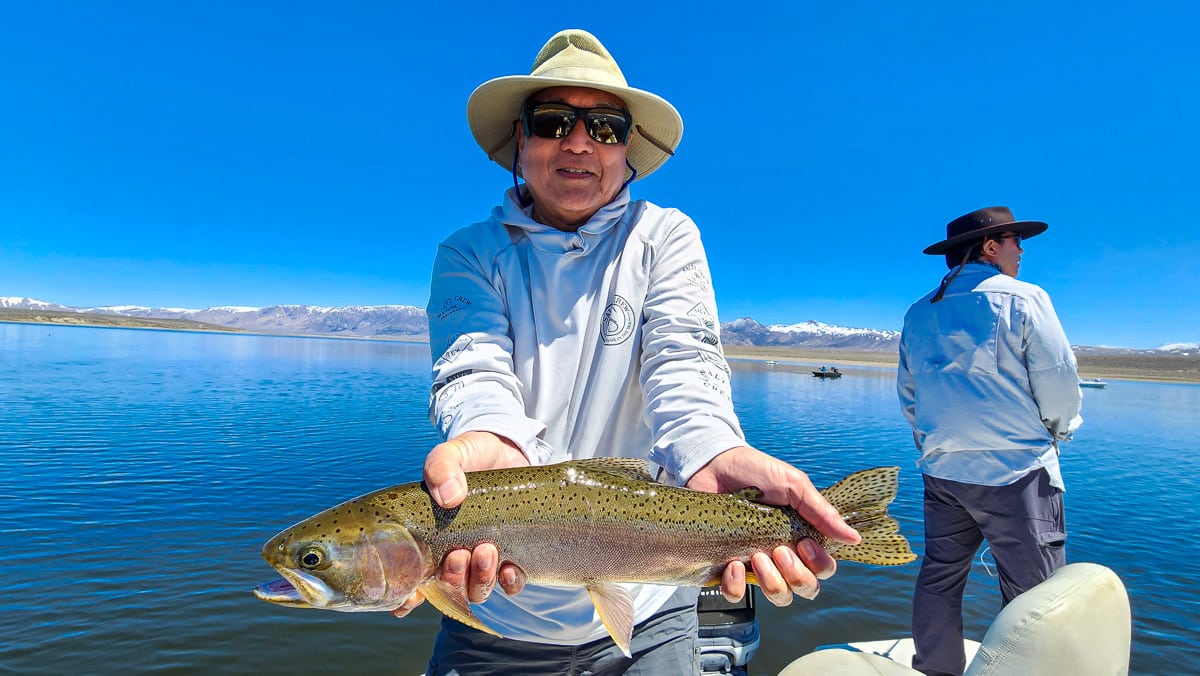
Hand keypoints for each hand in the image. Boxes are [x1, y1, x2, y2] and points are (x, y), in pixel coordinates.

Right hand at [392, 431, 529, 619]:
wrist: (510, 448)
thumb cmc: (472, 454)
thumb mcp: (453, 453)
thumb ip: (442, 467)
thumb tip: (450, 498)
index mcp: (429, 538)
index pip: (411, 581)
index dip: (406, 599)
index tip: (410, 598)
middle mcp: (454, 553)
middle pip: (448, 588)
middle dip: (452, 578)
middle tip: (459, 554)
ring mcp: (484, 557)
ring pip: (477, 589)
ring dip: (479, 579)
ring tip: (486, 550)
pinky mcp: (513, 553)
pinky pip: (511, 583)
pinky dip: (510, 582)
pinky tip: (510, 569)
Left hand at [686, 446, 860, 606]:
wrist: (713, 465)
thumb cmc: (756, 473)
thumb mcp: (793, 486)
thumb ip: (822, 513)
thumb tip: (854, 539)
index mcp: (800, 538)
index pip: (823, 570)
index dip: (819, 565)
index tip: (804, 543)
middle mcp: (781, 556)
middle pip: (806, 589)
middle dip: (796, 575)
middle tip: (778, 550)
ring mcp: (755, 564)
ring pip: (778, 596)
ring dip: (772, 582)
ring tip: (757, 555)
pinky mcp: (725, 567)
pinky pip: (736, 594)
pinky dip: (736, 586)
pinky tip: (733, 565)